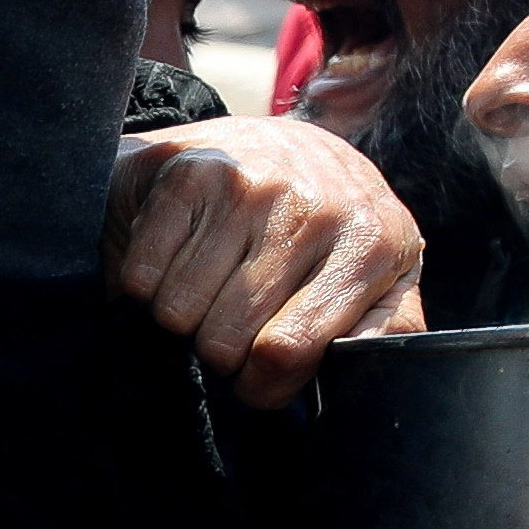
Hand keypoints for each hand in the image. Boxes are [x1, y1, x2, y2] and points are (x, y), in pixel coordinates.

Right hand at [105, 117, 423, 407]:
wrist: (270, 144)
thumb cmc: (324, 229)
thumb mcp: (378, 276)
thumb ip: (386, 328)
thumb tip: (366, 371)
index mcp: (372, 243)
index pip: (286, 352)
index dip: (260, 384)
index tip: (256, 375)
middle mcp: (314, 208)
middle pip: (224, 339)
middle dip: (220, 351)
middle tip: (232, 323)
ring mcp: (252, 186)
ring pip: (177, 312)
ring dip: (183, 315)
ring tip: (209, 286)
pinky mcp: (194, 174)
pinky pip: (143, 276)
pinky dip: (148, 282)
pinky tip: (180, 257)